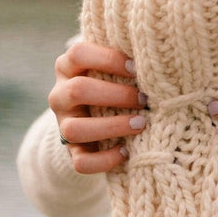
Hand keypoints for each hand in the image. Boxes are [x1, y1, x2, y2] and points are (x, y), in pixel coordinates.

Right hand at [47, 41, 146, 173]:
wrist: (95, 117)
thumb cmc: (113, 82)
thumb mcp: (113, 68)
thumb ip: (126, 61)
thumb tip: (157, 61)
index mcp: (68, 67)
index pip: (78, 54)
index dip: (108, 59)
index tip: (136, 68)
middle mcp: (60, 95)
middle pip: (77, 90)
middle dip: (116, 95)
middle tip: (143, 99)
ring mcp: (63, 124)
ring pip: (73, 129)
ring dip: (111, 126)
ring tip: (140, 124)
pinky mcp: (72, 151)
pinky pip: (80, 162)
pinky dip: (105, 159)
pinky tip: (126, 151)